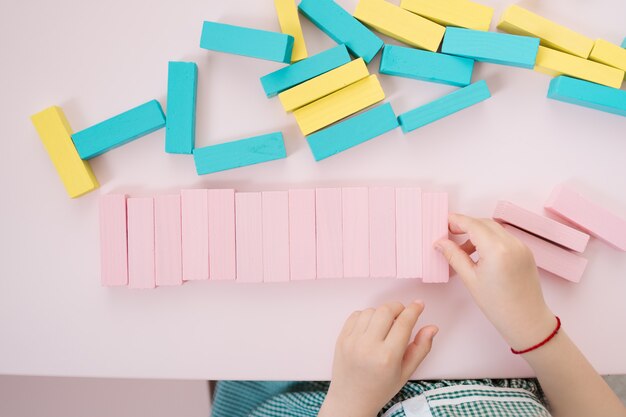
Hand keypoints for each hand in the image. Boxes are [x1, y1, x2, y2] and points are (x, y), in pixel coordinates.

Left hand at [319, 302, 437, 416]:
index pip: (404, 323)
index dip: (414, 310)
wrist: (351, 400)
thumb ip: (421, 348)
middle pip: (386, 311)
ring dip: (382, 313)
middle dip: (398, 307)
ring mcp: (352, 341)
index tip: (419, 304)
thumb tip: (432, 328)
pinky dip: (367, 316)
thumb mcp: (406, 372)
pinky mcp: (341, 338)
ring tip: (386, 326)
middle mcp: (368, 347)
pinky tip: (372, 328)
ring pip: (371, 311)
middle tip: (403, 314)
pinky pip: (356, 315)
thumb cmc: (380, 388)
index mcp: (387, 357)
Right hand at [435, 213, 555, 350]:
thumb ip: (454, 256)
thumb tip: (440, 242)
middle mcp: (512, 243)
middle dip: (466, 225)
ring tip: (463, 250)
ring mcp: (521, 246)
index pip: (472, 224)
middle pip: (484, 223)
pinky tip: (480, 254)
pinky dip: (490, 240)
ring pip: (494, 229)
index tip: (444, 223)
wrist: (527, 321)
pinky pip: (504, 237)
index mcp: (497, 249)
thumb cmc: (499, 305)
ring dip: (477, 233)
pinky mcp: (525, 252)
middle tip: (449, 235)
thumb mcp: (470, 279)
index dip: (456, 221)